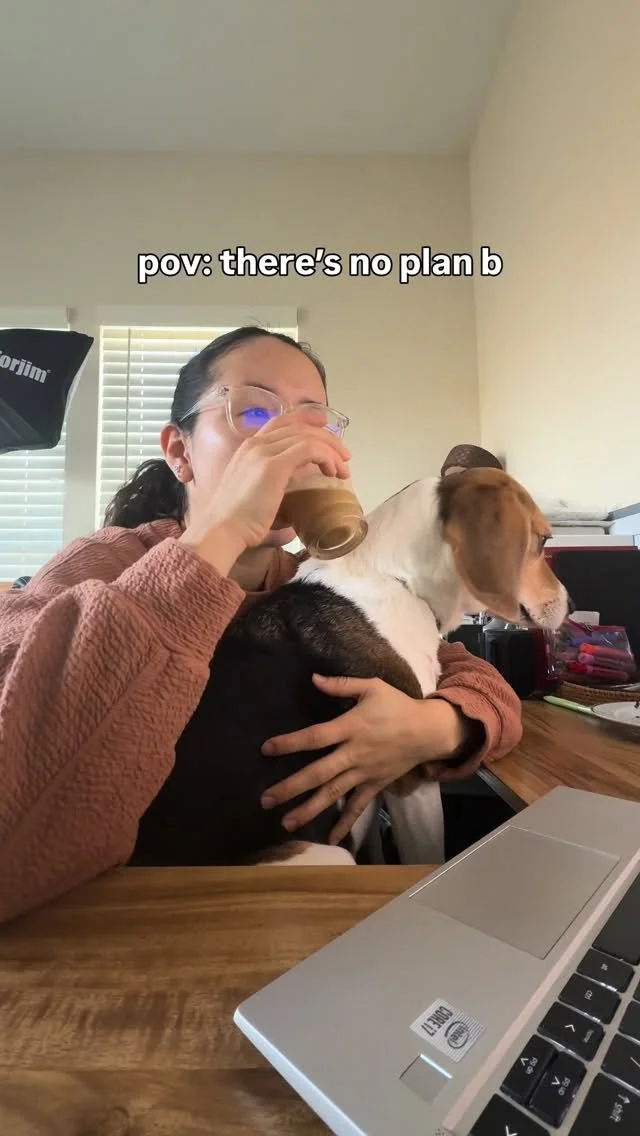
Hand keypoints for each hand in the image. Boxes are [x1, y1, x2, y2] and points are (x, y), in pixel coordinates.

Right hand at [180, 410, 350, 565]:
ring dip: (331, 450)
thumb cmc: (236, 522)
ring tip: (343, 469)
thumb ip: (271, 486)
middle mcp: (255, 444)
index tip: (324, 427)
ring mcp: (264, 452)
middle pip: (298, 426)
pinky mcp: (274, 466)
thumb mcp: (254, 494)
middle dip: (326, 437)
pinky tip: (333, 473)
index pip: (281, 422)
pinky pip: (310, 450)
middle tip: (343, 455)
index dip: (306, 420)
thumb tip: (292, 500)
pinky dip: (327, 458)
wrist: (222, 530)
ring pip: (308, 437)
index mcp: (248, 448)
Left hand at [260, 674, 431, 844]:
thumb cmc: (396, 705)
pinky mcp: (374, 785)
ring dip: (310, 809)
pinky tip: (331, 839)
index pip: (316, 737)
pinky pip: (358, 806)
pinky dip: (346, 823)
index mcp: (351, 727)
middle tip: (265, 800)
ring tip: (286, 823)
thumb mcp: (372, 687)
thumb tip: (313, 678)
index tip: (266, 749)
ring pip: (334, 793)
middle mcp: (354, 753)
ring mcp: (364, 772)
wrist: (428, 731)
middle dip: (291, 787)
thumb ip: (341, 684)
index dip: (291, 743)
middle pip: (319, 772)